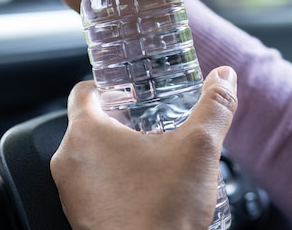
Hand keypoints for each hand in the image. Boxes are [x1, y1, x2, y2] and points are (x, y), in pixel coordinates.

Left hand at [50, 66, 237, 229]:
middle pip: (86, 124)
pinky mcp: (76, 213)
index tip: (124, 92)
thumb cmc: (163, 210)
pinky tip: (138, 188)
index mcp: (86, 132)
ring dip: (111, 153)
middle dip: (116, 123)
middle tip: (144, 127)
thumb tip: (224, 77)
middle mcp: (67, 158)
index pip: (83, 91)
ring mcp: (68, 189)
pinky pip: (87, 184)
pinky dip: (107, 180)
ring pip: (86, 156)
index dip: (105, 87)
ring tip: (145, 160)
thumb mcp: (198, 149)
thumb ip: (215, 106)